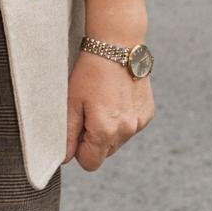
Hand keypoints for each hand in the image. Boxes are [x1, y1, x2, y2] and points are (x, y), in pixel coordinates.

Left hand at [65, 50, 154, 170]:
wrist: (117, 48)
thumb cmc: (89, 73)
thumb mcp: (71, 101)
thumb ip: (68, 133)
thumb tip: (64, 157)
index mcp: (105, 131)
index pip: (90, 163)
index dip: (78, 150)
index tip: (75, 131)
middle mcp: (126, 131)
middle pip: (104, 152)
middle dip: (92, 139)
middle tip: (85, 112)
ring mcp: (139, 123)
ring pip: (118, 140)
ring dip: (107, 130)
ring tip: (100, 102)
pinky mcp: (147, 114)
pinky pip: (130, 127)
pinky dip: (121, 119)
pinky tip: (114, 98)